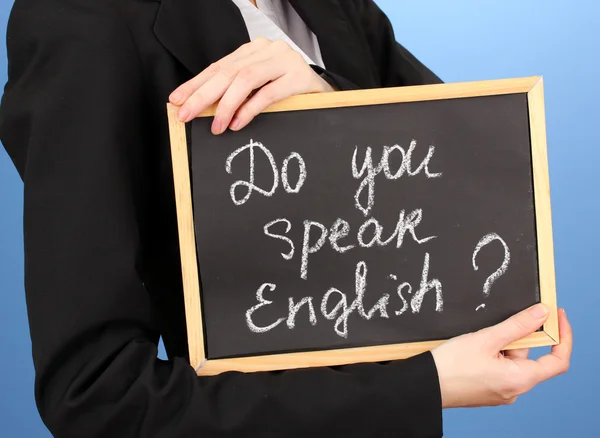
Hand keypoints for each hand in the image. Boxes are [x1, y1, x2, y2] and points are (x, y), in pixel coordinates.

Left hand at [169, 38, 334, 132]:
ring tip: (215, 126)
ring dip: (226, 105)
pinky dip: (249, 109)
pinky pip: (268, 93)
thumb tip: (200, 108)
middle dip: (203, 95)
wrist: (325, 97)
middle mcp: (268, 49)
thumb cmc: (288, 95)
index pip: (218, 66)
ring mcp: (286, 61)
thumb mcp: (258, 89)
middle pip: (228, 71)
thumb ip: (234, 92)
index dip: (196, 84)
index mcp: (254, 49)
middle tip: (186, 114)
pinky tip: (237, 123)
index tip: (177, 100)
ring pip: (246, 79)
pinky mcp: (300, 77)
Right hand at [432, 304, 571, 407]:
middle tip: (495, 326)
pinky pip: (499, 368)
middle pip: (528, 356)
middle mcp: (514, 390)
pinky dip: (491, 354)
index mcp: (520, 379)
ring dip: (500, 345)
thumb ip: (517, 325)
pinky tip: (472, 349)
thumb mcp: (486, 338)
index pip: (557, 361)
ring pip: (511, 361)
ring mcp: (500, 392)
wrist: (424, 384)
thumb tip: (541, 313)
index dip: (563, 336)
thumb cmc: (451, 365)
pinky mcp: (488, 390)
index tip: (556, 316)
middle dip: (515, 336)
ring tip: (475, 340)